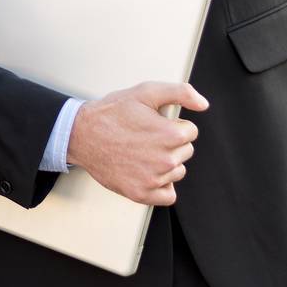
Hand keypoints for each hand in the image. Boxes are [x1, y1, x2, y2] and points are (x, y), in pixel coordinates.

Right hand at [66, 81, 208, 206]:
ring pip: (177, 171)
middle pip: (186, 152)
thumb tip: (203, 104)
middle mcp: (165, 160)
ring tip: (143, 152)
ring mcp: (153, 179)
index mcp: (170, 135)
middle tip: (147, 136)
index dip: (174, 125)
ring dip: (166, 163)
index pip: (191, 132)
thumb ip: (180, 93)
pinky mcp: (141, 194)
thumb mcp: (146, 92)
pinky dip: (162, 185)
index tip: (157, 124)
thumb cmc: (112, 114)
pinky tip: (148, 171)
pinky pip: (168, 195)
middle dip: (171, 143)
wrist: (82, 135)